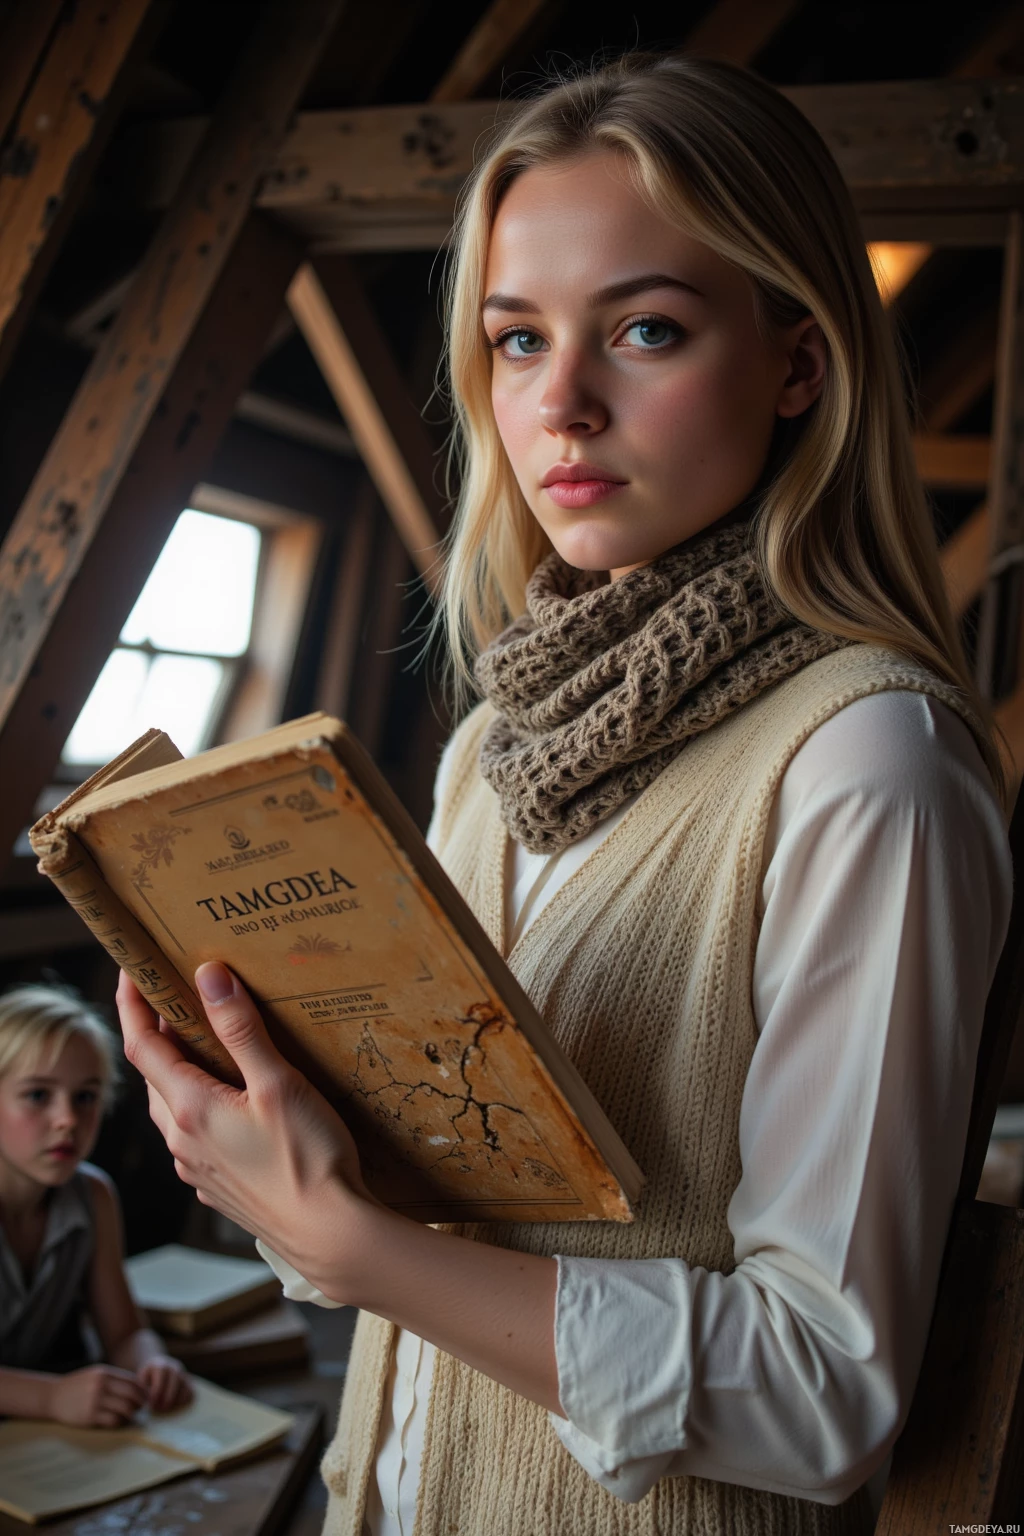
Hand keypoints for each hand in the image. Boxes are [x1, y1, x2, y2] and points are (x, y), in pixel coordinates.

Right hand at [48, 1364, 145, 1426]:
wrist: (52, 1397)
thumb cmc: (77, 1386)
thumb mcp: (95, 1375)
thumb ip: (114, 1379)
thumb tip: (138, 1387)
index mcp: (105, 1373)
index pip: (133, 1381)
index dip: (142, 1390)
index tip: (145, 1396)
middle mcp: (101, 1386)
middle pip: (132, 1395)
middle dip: (140, 1403)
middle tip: (141, 1407)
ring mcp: (95, 1401)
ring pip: (125, 1409)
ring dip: (131, 1414)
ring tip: (130, 1415)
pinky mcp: (89, 1416)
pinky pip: (113, 1421)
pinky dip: (119, 1422)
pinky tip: (118, 1421)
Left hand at [116, 965, 375, 1298]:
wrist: (329, 1235)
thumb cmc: (308, 1159)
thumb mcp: (278, 1083)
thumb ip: (241, 1030)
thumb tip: (209, 977)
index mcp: (190, 1110)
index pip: (141, 1046)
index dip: (131, 1005)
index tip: (130, 971)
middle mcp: (182, 1142)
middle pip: (153, 1077)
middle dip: (156, 1036)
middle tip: (174, 999)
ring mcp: (197, 1169)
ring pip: (172, 1109)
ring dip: (177, 1073)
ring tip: (204, 1045)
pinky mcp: (218, 1188)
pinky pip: (193, 1138)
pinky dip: (198, 1107)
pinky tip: (231, 1102)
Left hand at [136, 1354, 191, 1412]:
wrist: (158, 1367)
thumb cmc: (147, 1377)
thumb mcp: (141, 1379)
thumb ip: (143, 1388)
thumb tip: (146, 1399)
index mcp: (161, 1365)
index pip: (160, 1380)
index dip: (155, 1394)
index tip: (150, 1404)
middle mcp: (175, 1368)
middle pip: (174, 1384)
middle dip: (165, 1400)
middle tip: (158, 1409)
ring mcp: (184, 1374)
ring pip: (184, 1389)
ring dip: (174, 1401)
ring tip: (164, 1408)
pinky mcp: (189, 1382)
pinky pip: (191, 1393)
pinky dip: (183, 1401)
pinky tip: (173, 1405)